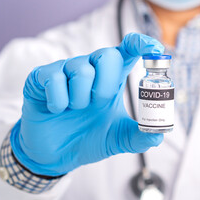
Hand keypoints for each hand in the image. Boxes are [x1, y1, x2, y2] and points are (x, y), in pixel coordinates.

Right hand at [10, 33, 164, 175]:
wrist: (55, 155)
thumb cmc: (88, 139)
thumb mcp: (118, 139)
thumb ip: (139, 136)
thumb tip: (158, 134)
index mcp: (111, 79)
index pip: (127, 51)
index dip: (141, 44)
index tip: (154, 48)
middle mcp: (90, 69)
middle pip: (106, 54)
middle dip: (106, 85)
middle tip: (98, 104)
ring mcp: (65, 71)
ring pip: (81, 70)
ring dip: (81, 99)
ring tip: (75, 110)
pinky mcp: (42, 77)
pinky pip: (55, 78)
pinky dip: (59, 101)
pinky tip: (57, 109)